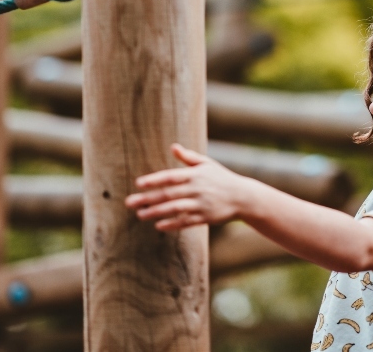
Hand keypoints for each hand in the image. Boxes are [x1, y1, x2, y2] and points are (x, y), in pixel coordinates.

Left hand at [124, 143, 249, 230]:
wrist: (243, 197)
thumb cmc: (222, 178)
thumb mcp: (207, 164)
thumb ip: (189, 157)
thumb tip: (173, 146)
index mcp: (195, 174)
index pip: (171, 177)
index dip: (154, 180)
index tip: (139, 183)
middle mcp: (197, 189)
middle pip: (168, 194)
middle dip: (148, 198)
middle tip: (129, 202)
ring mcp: (201, 204)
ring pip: (174, 209)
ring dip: (156, 212)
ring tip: (140, 215)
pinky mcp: (205, 217)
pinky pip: (185, 222)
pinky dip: (172, 224)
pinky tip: (158, 226)